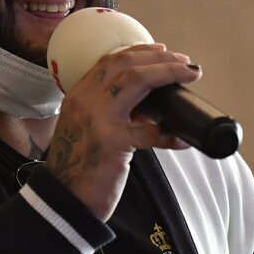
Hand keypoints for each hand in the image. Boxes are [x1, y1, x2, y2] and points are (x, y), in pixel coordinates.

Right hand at [46, 43, 200, 219]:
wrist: (64, 203)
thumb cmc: (78, 170)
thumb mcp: (85, 130)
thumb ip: (108, 114)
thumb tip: (149, 109)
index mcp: (78, 96)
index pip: (109, 60)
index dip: (139, 51)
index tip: (161, 50)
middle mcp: (85, 101)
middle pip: (126, 63)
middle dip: (160, 58)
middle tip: (183, 62)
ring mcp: (98, 119)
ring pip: (138, 80)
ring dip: (169, 73)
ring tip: (190, 75)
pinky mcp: (113, 142)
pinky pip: (152, 131)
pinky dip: (172, 133)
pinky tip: (184, 138)